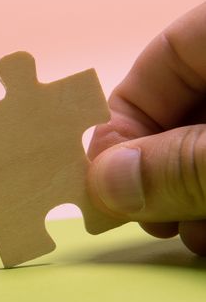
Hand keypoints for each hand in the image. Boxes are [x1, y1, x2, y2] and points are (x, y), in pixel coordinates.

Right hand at [88, 3, 205, 254]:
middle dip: (156, 175)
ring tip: (189, 234)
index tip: (105, 184)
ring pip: (203, 146)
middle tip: (149, 219)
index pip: (156, 67)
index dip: (120, 127)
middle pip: (178, 115)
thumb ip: (182, 162)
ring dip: (185, 196)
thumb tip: (105, 183)